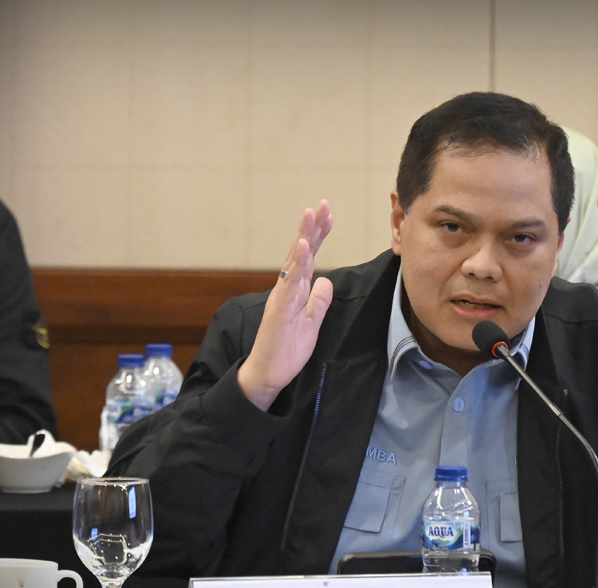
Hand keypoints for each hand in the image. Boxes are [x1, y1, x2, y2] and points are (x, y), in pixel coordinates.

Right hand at [238, 201, 334, 410]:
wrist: (268, 375)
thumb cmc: (286, 350)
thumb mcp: (312, 323)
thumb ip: (318, 302)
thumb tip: (327, 281)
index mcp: (296, 290)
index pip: (309, 257)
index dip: (319, 236)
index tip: (329, 215)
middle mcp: (287, 288)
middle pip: (301, 252)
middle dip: (312, 227)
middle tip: (322, 204)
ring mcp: (281, 297)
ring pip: (293, 261)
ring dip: (303, 237)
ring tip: (311, 214)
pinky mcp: (278, 310)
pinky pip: (288, 283)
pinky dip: (296, 264)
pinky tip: (303, 247)